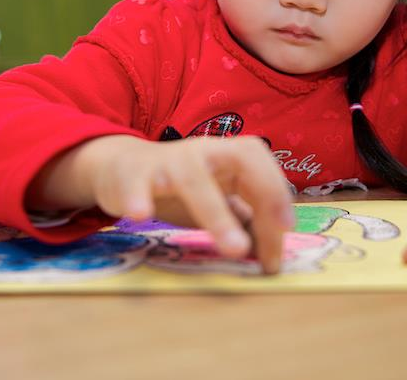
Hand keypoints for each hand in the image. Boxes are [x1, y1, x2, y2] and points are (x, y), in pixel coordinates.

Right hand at [32, 134, 295, 273]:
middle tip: (277, 241)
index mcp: (228, 154)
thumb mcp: (217, 200)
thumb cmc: (178, 188)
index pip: (262, 166)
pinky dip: (139, 197)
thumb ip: (245, 220)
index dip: (278, 194)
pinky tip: (141, 215)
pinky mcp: (132, 174)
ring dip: (217, 215)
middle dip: (264, 197)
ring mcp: (167, 161)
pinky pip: (136, 184)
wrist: (119, 168)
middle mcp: (203, 151)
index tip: (287, 229)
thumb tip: (271, 255)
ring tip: (234, 249)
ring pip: (194, 180)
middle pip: (241, 162)